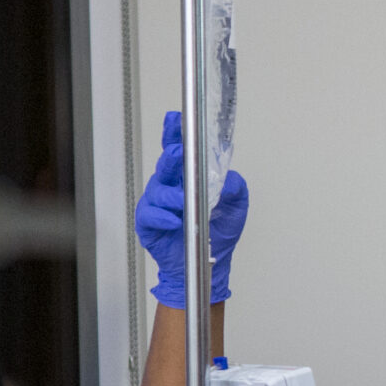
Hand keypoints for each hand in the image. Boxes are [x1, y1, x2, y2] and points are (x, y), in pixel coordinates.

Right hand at [134, 109, 249, 306]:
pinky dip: (163, 218)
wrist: (210, 266)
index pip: (179, 150)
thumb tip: (230, 180)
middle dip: (171, 158)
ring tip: (183, 200)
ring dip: (172, 195)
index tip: (177, 119)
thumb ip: (235, 189)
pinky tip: (175, 220)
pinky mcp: (149, 224)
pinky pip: (151, 216)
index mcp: (187, 177)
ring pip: (159, 192)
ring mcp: (157, 205)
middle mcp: (169, 186)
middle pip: (166, 166)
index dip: (175, 134)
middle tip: (177, 152)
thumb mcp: (236, 209)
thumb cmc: (217, 233)